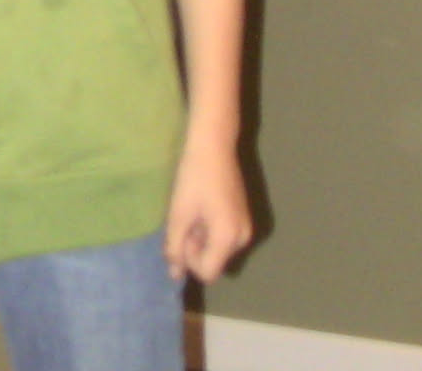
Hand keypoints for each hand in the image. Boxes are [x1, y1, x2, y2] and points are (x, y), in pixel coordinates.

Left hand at [163, 136, 252, 283]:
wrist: (214, 145)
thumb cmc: (193, 178)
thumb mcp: (179, 215)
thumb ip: (175, 248)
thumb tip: (175, 275)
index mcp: (229, 238)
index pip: (207, 273)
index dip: (189, 260)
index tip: (183, 233)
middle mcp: (243, 238)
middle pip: (214, 263)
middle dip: (196, 250)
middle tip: (187, 221)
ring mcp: (246, 228)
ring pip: (218, 251)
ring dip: (202, 240)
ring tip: (194, 213)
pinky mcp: (244, 218)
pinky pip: (225, 239)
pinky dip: (211, 232)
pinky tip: (204, 209)